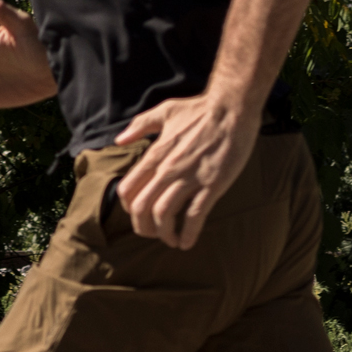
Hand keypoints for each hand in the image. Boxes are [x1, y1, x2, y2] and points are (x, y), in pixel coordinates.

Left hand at [112, 92, 260, 248]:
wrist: (231, 109)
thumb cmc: (200, 109)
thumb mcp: (164, 111)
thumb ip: (140, 126)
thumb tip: (120, 139)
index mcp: (155, 155)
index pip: (128, 190)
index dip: (130, 210)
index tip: (140, 216)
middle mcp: (167, 169)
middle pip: (142, 208)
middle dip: (144, 228)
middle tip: (154, 234)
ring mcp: (189, 178)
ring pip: (164, 215)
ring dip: (165, 234)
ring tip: (172, 240)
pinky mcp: (212, 185)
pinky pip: (195, 216)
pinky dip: (188, 234)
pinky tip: (188, 242)